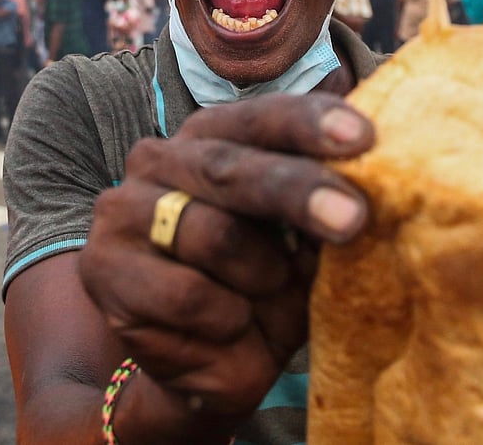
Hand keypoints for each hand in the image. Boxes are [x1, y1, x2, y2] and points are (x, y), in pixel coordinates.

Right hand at [79, 94, 373, 438]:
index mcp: (216, 135)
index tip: (364, 139)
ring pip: (213, 235)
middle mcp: (161, 158)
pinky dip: (227, 319)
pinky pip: (186, 294)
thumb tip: (380, 176)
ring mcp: (124, 208)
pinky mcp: (102, 266)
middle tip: (353, 219)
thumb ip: (325, 204)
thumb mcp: (306, 244)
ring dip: (264, 278)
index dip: (311, 124)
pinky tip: (230, 327)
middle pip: (232, 168)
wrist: (209, 364)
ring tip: (270, 298)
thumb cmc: (267, 288)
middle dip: (298, 191)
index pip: (264, 117)